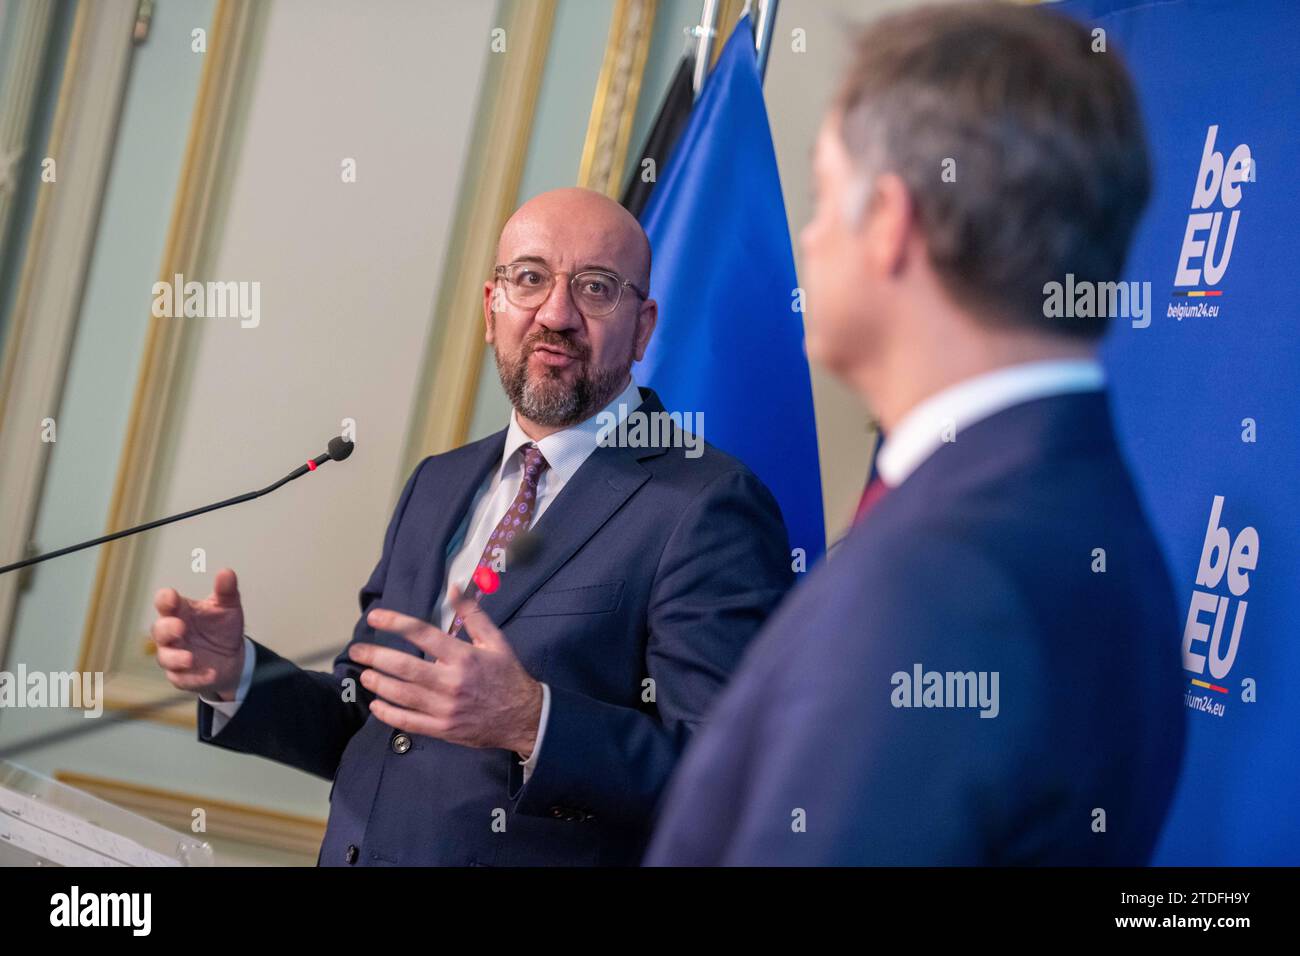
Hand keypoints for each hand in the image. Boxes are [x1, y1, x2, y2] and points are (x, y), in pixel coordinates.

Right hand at [151, 568, 245, 700]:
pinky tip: (210, 673)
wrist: (232, 656)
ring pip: (165, 657)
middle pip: (158, 630)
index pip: (165, 603)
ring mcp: (175, 655)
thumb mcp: (228, 607)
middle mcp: (172, 634)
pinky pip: (183, 679)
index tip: (172, 598)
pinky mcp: (182, 676)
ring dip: (176, 657)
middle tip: (180, 627)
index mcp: (180, 612)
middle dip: (167, 628)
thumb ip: (226, 591)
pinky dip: (195, 677)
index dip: (165, 600)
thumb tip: (226, 573)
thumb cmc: (221, 627)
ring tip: (190, 658)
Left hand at [350, 587, 542, 754]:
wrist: (523, 717)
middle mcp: (451, 682)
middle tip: (358, 650)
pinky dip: (388, 714)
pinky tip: (377, 704)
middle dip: (376, 656)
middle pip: (404, 667)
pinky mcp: (442, 729)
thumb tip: (454, 588)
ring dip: (378, 683)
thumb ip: (472, 614)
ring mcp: (445, 708)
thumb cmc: (507, 675)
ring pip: (402, 695)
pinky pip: (408, 722)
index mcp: (463, 656)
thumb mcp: (495, 640)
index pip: (423, 634)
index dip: (396, 623)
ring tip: (364, 674)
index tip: (375, 617)